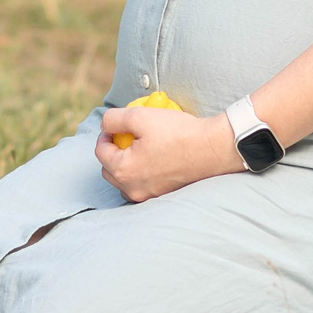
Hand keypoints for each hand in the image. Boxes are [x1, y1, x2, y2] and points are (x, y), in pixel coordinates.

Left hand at [95, 102, 241, 201]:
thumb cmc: (177, 132)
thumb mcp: (140, 116)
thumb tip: (104, 125)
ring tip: (138, 150)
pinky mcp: (162, 195)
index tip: (115, 127)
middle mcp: (133, 188)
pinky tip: (152, 160)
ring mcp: (148, 195)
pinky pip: (142, 186)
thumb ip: (114, 119)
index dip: (105, 135)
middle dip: (113, 153)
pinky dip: (141, 175)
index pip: (100, 152)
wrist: (211, 149)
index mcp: (124, 170)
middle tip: (126, 137)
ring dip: (125, 167)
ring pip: (124, 182)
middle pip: (109, 170)